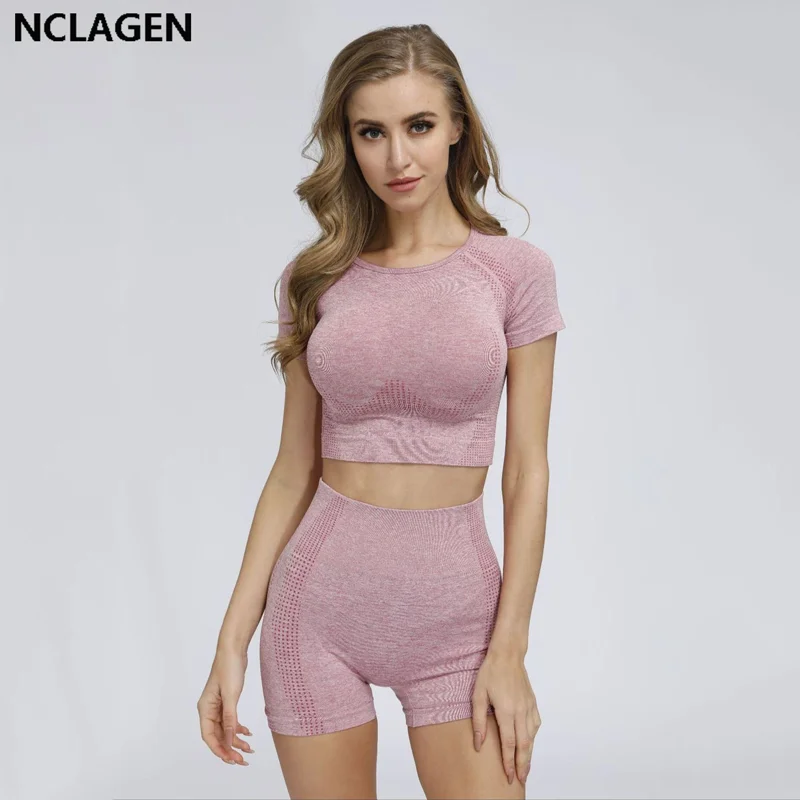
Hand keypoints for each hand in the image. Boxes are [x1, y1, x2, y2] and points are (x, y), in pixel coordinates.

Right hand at [197, 648, 253, 765]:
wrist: (234, 649)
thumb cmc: (229, 668)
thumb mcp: (231, 695)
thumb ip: (230, 718)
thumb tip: (230, 739)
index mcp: (205, 708)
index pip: (209, 736)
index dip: (219, 749)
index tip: (231, 759)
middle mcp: (209, 709)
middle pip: (217, 735)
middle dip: (229, 748)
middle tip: (243, 759)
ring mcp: (218, 706)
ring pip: (225, 729)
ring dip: (236, 740)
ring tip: (249, 749)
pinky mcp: (227, 701)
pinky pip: (231, 720)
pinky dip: (238, 728)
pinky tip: (247, 734)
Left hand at [472, 649, 540, 785]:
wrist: (508, 654)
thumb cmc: (490, 672)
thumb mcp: (478, 695)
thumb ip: (479, 721)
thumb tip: (478, 744)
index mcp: (506, 711)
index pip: (509, 744)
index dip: (509, 762)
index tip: (509, 776)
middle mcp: (520, 711)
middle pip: (524, 745)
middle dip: (523, 765)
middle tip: (521, 780)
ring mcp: (529, 707)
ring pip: (531, 737)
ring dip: (529, 754)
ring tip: (526, 768)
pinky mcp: (533, 702)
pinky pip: (535, 725)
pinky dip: (533, 737)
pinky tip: (529, 743)